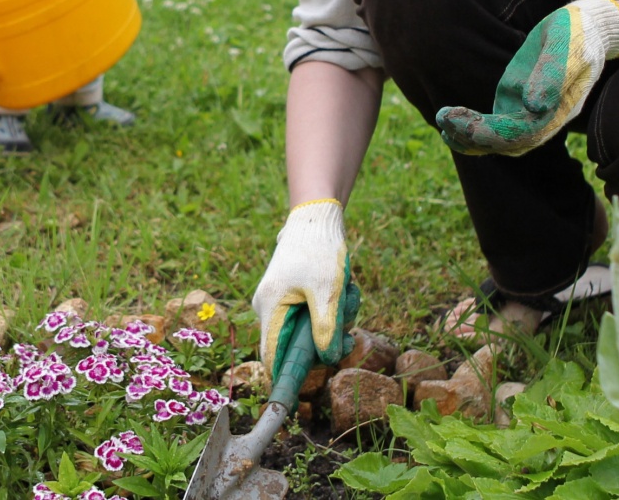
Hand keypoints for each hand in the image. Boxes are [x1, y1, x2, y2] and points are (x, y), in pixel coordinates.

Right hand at [252, 199, 350, 373]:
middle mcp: (269, 308)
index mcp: (270, 308)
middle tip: (348, 330)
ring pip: (308, 331)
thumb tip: (327, 359)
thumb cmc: (319, 251)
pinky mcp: (293, 296)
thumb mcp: (327, 291)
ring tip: (347, 296)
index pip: (271, 357)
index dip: (286, 378)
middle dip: (325, 341)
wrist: (316, 218)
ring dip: (334, 323)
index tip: (300, 400)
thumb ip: (325, 328)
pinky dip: (331, 310)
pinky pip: (313, 316)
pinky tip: (342, 290)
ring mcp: (280, 302)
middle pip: (295, 346)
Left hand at [435, 0, 618, 155]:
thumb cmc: (578, 34)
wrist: (585, 27)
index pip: (524, 134)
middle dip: (474, 135)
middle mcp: (543, 118)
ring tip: (442, 121)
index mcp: (558, 110)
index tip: (465, 124)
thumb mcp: (567, 48)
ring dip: (469, 136)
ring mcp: (528, 112)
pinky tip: (449, 124)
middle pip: (508, 142)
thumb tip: (532, 105)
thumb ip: (552, 75)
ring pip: (499, 138)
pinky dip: (472, 129)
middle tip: (444, 118)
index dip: (494, 134)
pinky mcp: (516, 101)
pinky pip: (494, 124)